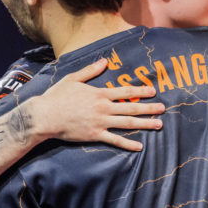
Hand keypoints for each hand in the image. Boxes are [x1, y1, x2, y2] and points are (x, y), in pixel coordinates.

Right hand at [29, 58, 164, 150]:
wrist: (45, 116)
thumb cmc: (57, 96)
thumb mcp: (73, 79)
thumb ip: (90, 71)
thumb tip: (105, 62)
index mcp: (99, 94)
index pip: (125, 91)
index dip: (140, 90)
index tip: (153, 91)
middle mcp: (103, 108)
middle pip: (130, 107)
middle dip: (148, 108)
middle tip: (163, 108)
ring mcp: (100, 122)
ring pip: (127, 123)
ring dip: (144, 124)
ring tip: (158, 125)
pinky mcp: (94, 135)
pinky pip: (115, 140)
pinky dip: (128, 143)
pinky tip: (139, 146)